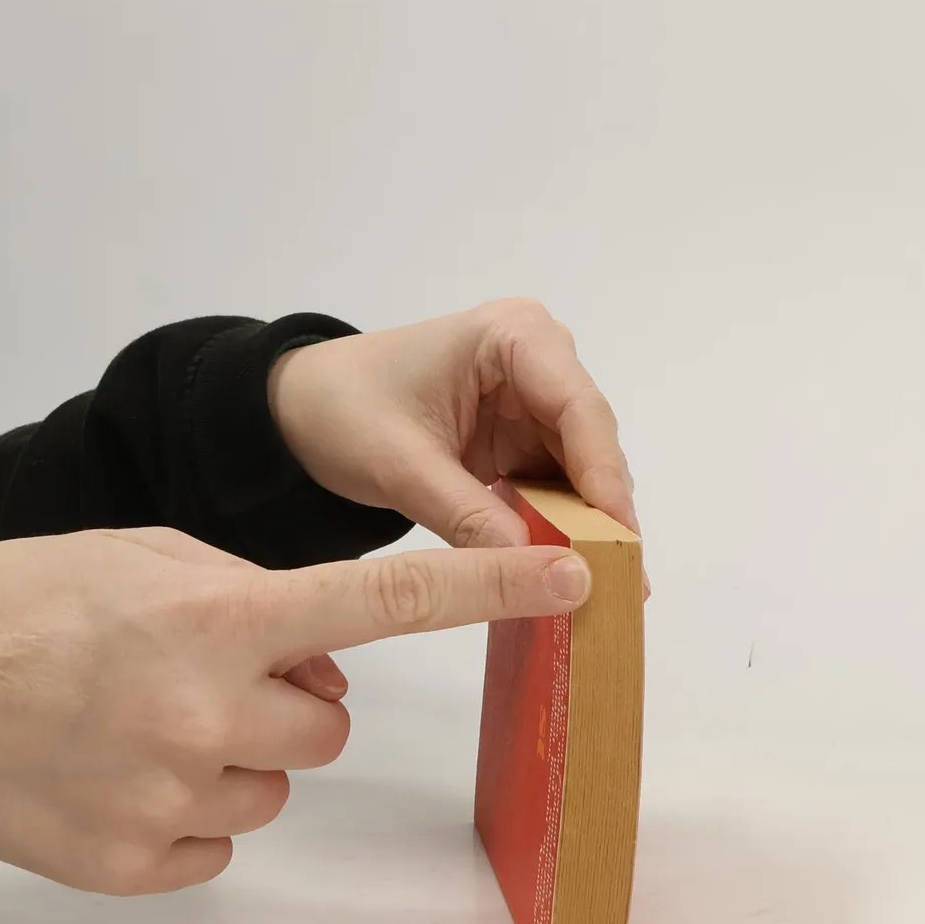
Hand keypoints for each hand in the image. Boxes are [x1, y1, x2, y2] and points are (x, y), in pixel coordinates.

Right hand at [0, 526, 591, 893]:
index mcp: (226, 615)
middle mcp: (210, 707)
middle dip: (293, 694)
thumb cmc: (37, 602)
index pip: (393, 599)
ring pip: (279, 781)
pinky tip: (122, 772)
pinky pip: (219, 842)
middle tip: (206, 672)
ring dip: (237, 752)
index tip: (577, 581)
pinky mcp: (131, 862)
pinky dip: (187, 812)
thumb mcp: (160, 561)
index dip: (495, 590)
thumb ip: (264, 600)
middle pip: (331, 719)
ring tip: (145, 718)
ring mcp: (169, 794)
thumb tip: (332, 661)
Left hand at [267, 300, 637, 550]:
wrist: (300, 408)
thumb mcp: (399, 464)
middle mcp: (541, 357)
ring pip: (584, 466)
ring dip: (591, 524)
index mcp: (514, 335)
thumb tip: (534, 568)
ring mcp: (536, 397)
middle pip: (592, 439)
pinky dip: (565, 525)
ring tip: (611, 588)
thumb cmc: (340, 410)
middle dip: (605, 511)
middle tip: (624, 581)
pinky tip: (574, 568)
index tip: (618, 542)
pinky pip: (559, 482)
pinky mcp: (525, 434)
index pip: (578, 408)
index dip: (603, 476)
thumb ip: (467, 514)